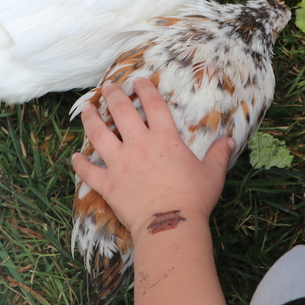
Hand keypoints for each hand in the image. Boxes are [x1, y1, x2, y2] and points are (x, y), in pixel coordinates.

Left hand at [72, 79, 234, 236]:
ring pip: (99, 135)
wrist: (169, 224)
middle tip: (109, 87)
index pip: (153, 105)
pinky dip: (80, 164)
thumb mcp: (212, 174)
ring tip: (86, 110)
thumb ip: (219, 155)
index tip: (138, 81)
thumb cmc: (194, 198)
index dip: (145, 89)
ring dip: (91, 120)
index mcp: (165, 139)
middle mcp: (139, 145)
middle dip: (114, 96)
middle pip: (121, 112)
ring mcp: (120, 163)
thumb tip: (229, 141)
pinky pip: (89, 171)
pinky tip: (75, 157)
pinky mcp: (108, 184)